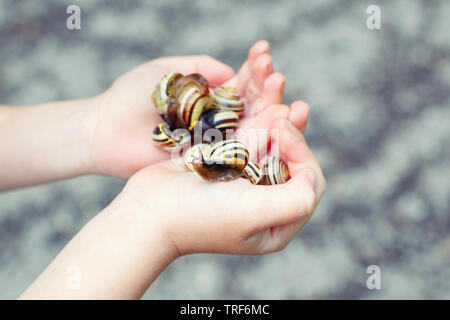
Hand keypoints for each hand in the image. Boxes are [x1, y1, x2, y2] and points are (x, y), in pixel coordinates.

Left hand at [89, 41, 309, 178]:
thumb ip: (200, 66)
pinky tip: (275, 126)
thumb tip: (233, 73)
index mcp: (208, 99)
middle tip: (278, 75)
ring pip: (251, 129)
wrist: (105, 131)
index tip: (264, 52)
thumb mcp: (168, 70)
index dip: (254, 68)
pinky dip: (258, 141)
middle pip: (252, 106)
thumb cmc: (131, 96)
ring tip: (285, 97)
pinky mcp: (209, 163)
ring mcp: (215, 144)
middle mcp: (216, 122)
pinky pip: (237, 153)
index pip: (240, 83)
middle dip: (267, 89)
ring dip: (271, 112)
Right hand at [113, 111, 325, 255]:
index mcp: (277, 223)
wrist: (148, 210)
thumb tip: (310, 174)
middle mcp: (264, 204)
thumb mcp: (256, 214)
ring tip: (280, 93)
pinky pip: (246, 140)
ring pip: (268, 146)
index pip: (308, 183)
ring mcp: (242, 184)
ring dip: (275, 119)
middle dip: (292, 131)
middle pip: (289, 161)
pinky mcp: (223, 167)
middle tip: (294, 107)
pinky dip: (253, 120)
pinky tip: (259, 102)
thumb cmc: (200, 215)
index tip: (282, 132)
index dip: (302, 153)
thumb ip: (296, 199)